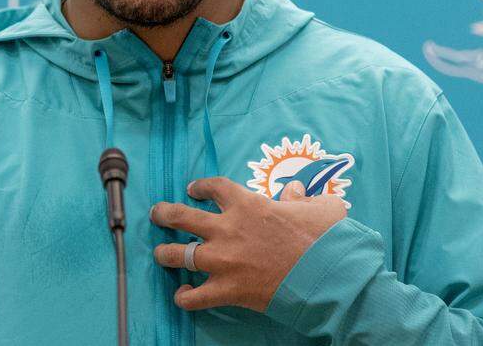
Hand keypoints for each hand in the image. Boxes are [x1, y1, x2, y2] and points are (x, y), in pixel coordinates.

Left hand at [150, 177, 346, 312]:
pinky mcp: (227, 289)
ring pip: (178, 254)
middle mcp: (227, 229)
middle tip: (157, 214)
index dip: (200, 186)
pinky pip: (194, 296)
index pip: (213, 187)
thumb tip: (294, 191)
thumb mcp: (319, 206)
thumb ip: (301, 198)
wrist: (326, 274)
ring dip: (164, 253)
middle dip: (164, 214)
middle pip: (182, 217)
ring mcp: (223, 260)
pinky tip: (182, 293)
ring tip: (159, 253)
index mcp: (247, 204)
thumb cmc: (325, 239)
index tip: (193, 189)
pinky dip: (184, 297)